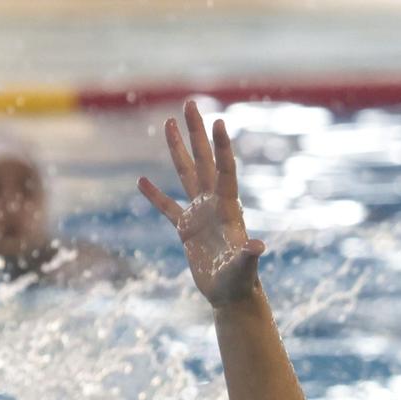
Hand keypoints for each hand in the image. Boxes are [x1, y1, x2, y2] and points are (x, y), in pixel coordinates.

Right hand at [139, 100, 265, 305]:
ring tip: (169, 123)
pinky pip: (168, 207)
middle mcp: (214, 203)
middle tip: (190, 104)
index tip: (219, 121)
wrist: (231, 295)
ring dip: (178, 149)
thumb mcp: (243, 267)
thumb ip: (248, 255)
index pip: (225, 170)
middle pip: (204, 159)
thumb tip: (258, 247)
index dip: (222, 147)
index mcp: (227, 208)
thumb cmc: (240, 282)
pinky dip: (155, 196)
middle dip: (197, 132)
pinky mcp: (187, 229)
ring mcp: (199, 213)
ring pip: (186, 173)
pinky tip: (142, 181)